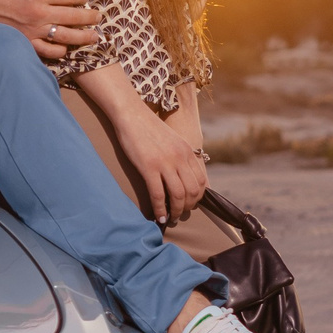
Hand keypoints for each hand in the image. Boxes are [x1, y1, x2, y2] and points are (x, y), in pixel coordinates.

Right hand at [0, 0, 101, 60]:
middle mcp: (40, 13)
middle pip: (75, 16)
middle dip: (90, 16)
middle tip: (98, 17)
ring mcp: (34, 31)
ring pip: (67, 36)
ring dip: (84, 36)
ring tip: (94, 36)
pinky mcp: (27, 43)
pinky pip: (50, 51)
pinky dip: (61, 50)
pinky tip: (67, 47)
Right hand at [113, 109, 208, 225]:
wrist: (131, 114)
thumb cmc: (148, 128)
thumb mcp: (172, 140)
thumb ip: (180, 156)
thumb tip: (183, 175)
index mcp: (187, 152)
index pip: (201, 181)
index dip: (198, 198)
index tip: (189, 204)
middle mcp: (180, 158)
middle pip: (192, 191)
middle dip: (188, 207)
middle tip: (180, 213)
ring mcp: (165, 163)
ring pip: (178, 195)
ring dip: (176, 211)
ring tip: (171, 218)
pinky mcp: (149, 167)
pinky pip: (158, 195)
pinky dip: (160, 209)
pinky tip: (158, 216)